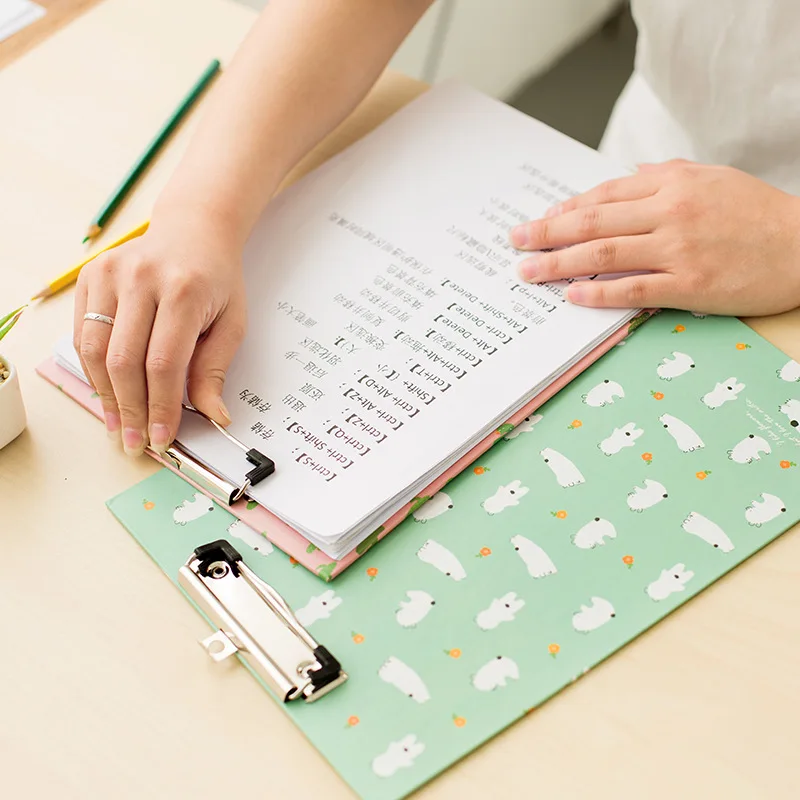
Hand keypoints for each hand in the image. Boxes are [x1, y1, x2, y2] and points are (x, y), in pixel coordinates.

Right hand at [73, 211, 246, 455]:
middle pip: (125, 361)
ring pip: (96, 350)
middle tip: (136, 442)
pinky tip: (109, 393)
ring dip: (106, 396)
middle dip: (131, 410)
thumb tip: (213, 416)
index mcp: (184, 291)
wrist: (194, 230)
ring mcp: (110, 274)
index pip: (164, 363)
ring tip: (119, 425)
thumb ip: (215, 370)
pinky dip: (94, 370)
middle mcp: (142, 279)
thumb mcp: (232, 323)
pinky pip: (83, 333)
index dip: (160, 407)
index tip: (162, 439)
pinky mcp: (90, 275)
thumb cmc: (216, 280)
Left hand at [510, 160, 799, 315]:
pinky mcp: (690, 285)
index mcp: (672, 184)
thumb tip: (629, 176)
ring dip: (559, 263)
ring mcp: (678, 250)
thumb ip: (666, 175)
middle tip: (516, 243)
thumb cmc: (756, 213)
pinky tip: (571, 296)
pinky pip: (634, 289)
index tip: (540, 220)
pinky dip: (599, 293)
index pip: (604, 196)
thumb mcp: (711, 178)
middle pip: (593, 223)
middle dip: (547, 233)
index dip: (566, 210)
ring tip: (529, 272)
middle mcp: (670, 213)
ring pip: (604, 255)